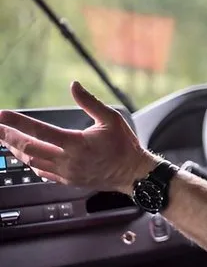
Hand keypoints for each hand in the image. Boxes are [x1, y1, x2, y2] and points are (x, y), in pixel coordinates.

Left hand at [0, 82, 158, 194]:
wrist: (133, 173)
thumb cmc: (124, 146)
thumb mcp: (111, 118)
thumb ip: (90, 102)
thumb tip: (74, 85)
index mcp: (77, 143)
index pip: (39, 131)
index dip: (17, 123)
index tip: (2, 116)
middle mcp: (68, 160)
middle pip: (29, 148)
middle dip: (8, 137)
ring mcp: (67, 173)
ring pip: (32, 162)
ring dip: (17, 150)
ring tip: (7, 140)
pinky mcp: (68, 181)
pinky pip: (42, 173)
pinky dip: (31, 163)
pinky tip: (27, 156)